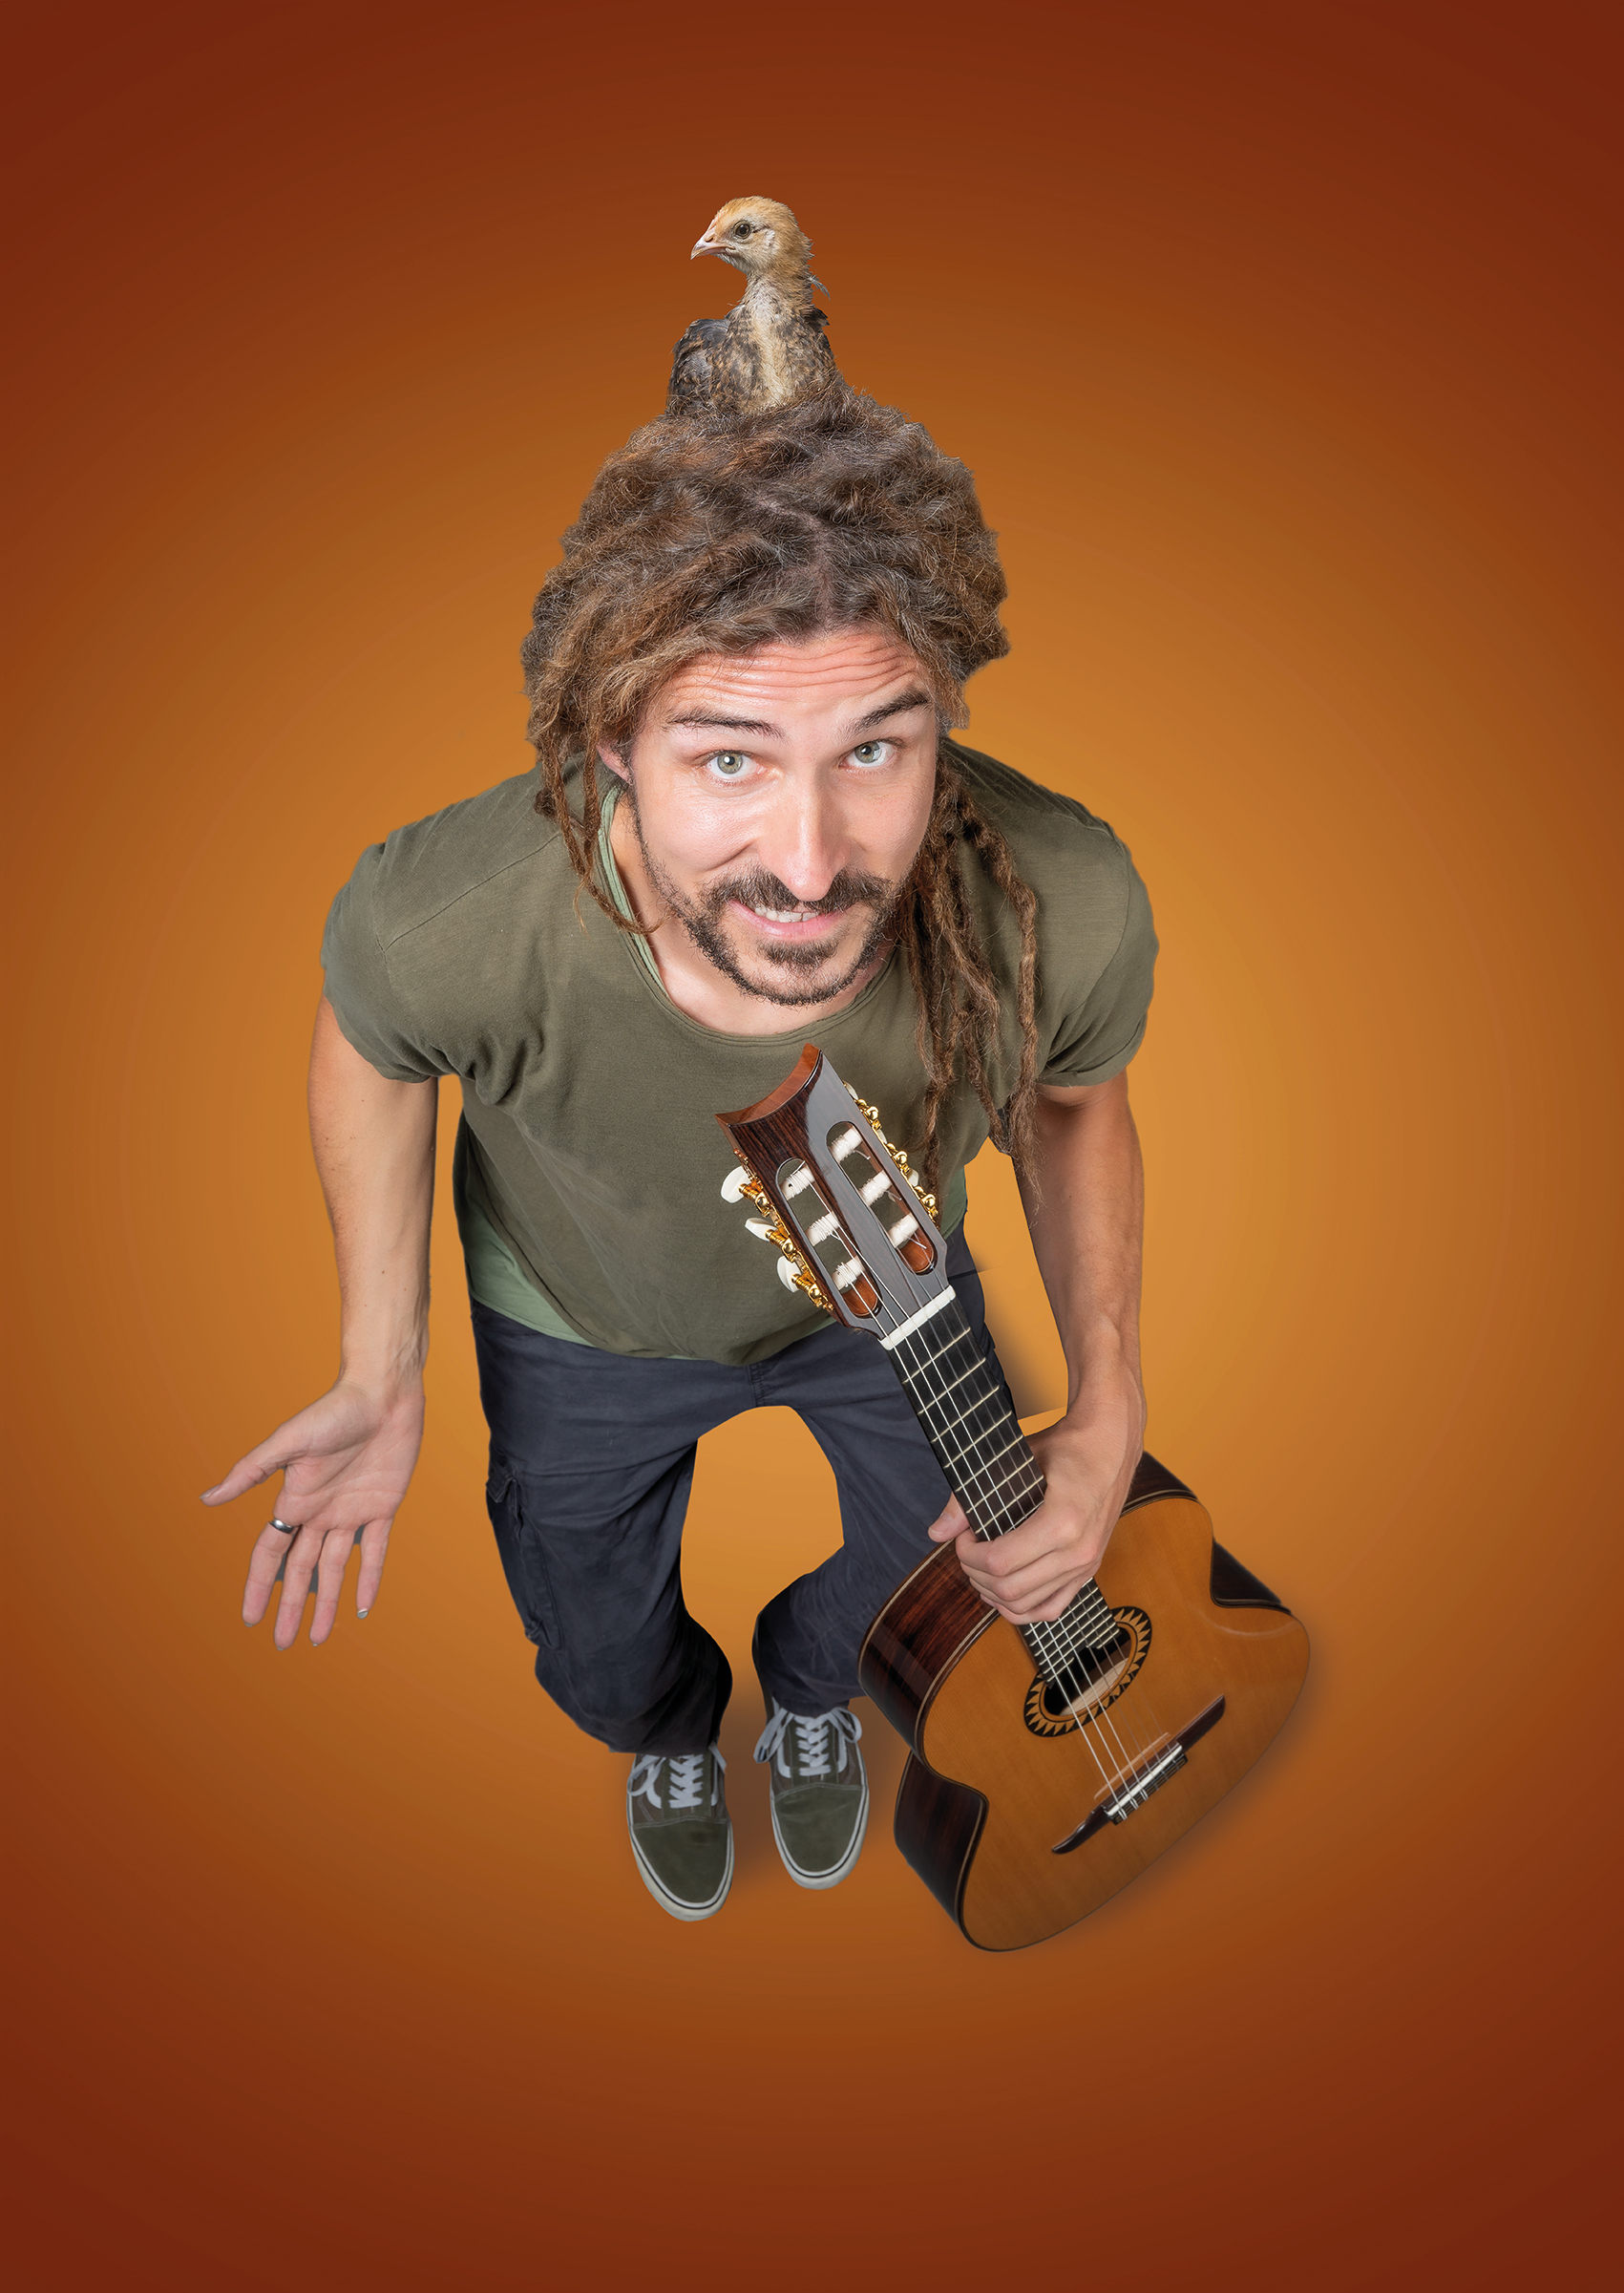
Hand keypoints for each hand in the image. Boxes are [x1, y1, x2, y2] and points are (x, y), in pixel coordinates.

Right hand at [201, 1380, 424, 1648]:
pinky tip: (363, 1607)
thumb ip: (251, 1472)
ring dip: (327, 1602)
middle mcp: (320, 1512)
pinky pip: (374, 1551)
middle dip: (289, 1606)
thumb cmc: (333, 1410)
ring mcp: (351, 1511)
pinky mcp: (383, 1507)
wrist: (383, 1394)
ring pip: (334, 1569)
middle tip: (282, 1644)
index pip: (271, 1553)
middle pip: (300, 1570)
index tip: (249, 1618)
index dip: (259, 1586)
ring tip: (318, 1638)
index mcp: (295, 1499)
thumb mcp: (288, 1441)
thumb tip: (207, 1500)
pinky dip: (368, 1579)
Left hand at [925, 1374, 1142, 1624]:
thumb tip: (936, 1532)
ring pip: (1026, 1607)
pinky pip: (1050, 1610)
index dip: (969, 1553)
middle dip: (975, 1573)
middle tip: (968, 1549)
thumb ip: (970, 1499)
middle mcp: (1078, 1552)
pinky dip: (1021, 1608)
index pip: (1000, 1562)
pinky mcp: (1088, 1571)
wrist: (1110, 1446)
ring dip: (993, 1593)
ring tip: (982, 1567)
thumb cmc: (1065, 1447)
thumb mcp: (1013, 1462)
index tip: (964, 1534)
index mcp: (1062, 1522)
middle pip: (1009, 1589)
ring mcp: (1086, 1566)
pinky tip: (1003, 1590)